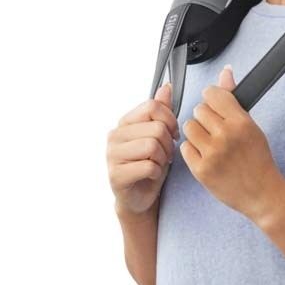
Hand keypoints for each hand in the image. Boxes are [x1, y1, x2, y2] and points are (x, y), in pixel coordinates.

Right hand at [107, 82, 179, 215]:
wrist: (139, 197)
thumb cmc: (149, 165)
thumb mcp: (159, 136)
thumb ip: (161, 111)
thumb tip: (166, 87)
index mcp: (125, 123)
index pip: (152, 106)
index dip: (170, 120)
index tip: (172, 134)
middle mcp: (115, 136)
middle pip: (156, 128)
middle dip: (168, 144)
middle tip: (165, 155)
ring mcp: (112, 155)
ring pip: (153, 146)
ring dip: (162, 158)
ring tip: (158, 164)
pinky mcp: (116, 175)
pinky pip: (149, 166)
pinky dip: (156, 173)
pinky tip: (150, 175)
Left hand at [179, 65, 282, 220]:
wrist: (262, 193)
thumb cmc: (258, 159)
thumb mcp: (250, 126)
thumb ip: (233, 99)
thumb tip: (225, 71)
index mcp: (241, 122)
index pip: (212, 94)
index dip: (212, 101)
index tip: (216, 109)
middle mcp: (226, 136)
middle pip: (198, 110)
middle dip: (205, 119)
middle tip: (216, 132)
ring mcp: (212, 154)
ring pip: (188, 127)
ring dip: (196, 134)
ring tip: (210, 144)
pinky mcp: (201, 170)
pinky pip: (185, 148)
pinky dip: (192, 151)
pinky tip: (206, 157)